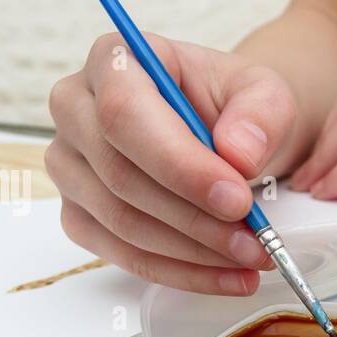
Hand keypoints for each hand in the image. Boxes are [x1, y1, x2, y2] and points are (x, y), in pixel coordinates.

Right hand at [46, 33, 295, 293]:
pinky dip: (181, 273)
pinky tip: (226, 275)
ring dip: (193, 251)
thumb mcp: (266, 93)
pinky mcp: (79, 214)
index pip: (125, 113)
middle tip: (255, 240)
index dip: (179, 164)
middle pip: (119, 175)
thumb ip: (261, 114)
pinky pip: (123, 255)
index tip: (236, 197)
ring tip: (252, 257)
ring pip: (121, 222)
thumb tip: (237, 152)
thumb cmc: (235, 107)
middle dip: (195, 218)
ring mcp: (70, 165)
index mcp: (114, 61)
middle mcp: (76, 109)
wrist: (227, 134)